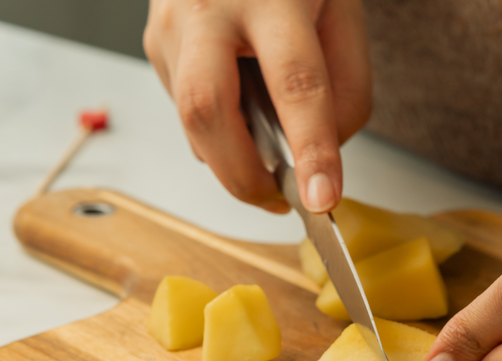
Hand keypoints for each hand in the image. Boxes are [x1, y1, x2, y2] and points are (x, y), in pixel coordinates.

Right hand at [144, 0, 370, 213]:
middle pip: (208, 110)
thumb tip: (323, 156)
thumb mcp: (342, 12)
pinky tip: (240, 105)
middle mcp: (206, 8)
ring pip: (193, 122)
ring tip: (267, 143)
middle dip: (241, 174)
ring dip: (233, 154)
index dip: (311, 147)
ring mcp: (169, 27)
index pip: (295, 82)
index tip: (321, 197)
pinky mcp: (154, 46)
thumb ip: (347, 87)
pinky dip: (220, 130)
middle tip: (277, 200)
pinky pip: (187, 112)